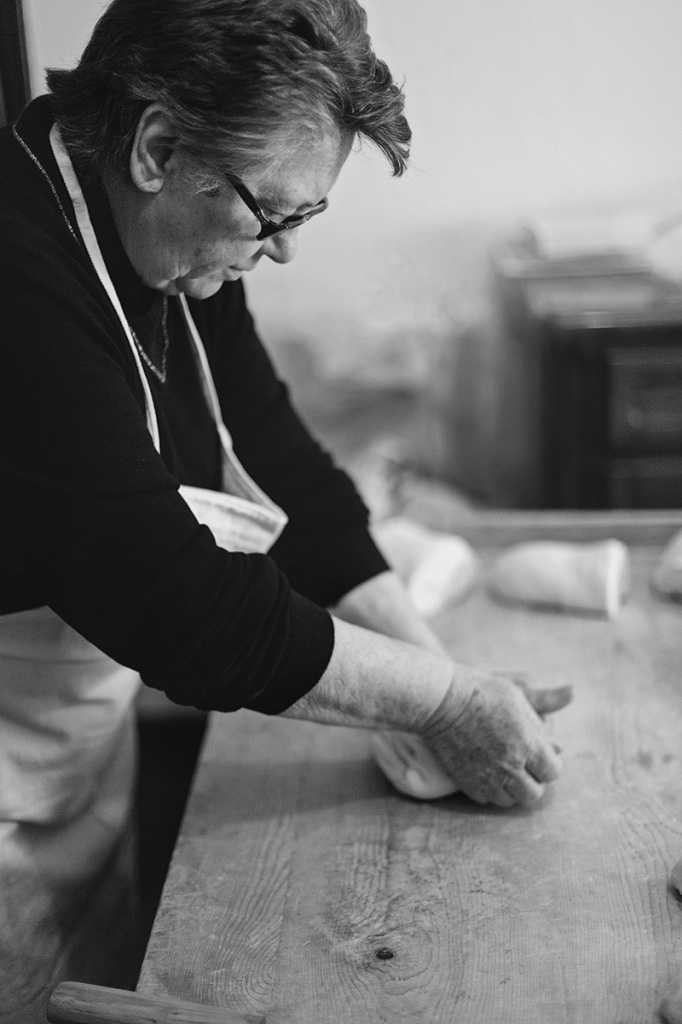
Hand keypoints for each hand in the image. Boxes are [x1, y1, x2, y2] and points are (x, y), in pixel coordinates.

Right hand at [419, 669, 571, 806]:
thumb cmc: (480, 691)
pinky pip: (486, 798)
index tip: (540, 753)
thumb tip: (565, 725)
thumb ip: (543, 713)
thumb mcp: (517, 694)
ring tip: (506, 768)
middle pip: (534, 793)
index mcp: (526, 744)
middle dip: (533, 780)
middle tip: (524, 764)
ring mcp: (486, 776)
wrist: (438, 700)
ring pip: (510, 800)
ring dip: (512, 788)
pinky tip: (486, 770)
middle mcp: (509, 765)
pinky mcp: (466, 781)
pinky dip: (490, 789)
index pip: (553, 771)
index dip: (549, 763)